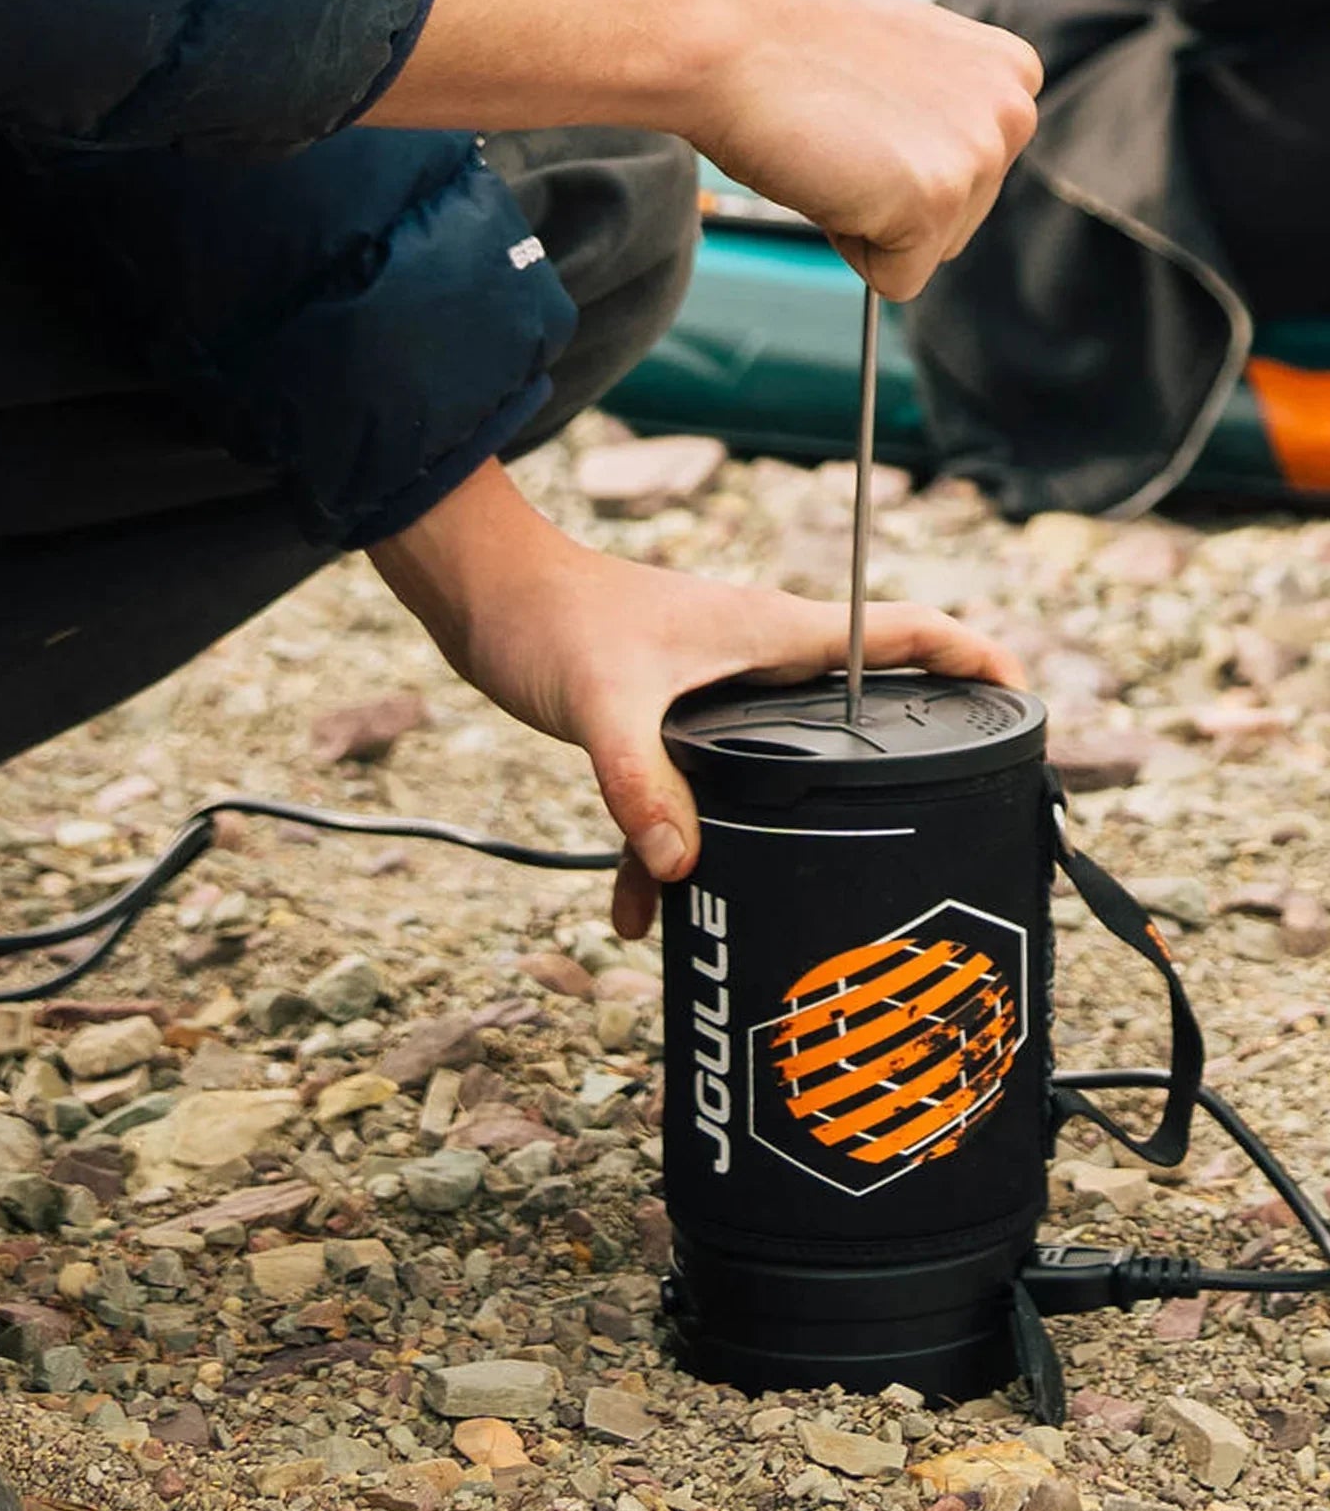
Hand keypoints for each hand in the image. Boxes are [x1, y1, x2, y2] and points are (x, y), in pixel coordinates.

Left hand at [369, 462, 1023, 936]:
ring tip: (753, 911)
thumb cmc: (552, 619)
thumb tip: (677, 868)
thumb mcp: (602, 704)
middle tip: (923, 842)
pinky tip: (639, 908)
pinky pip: (696, 794)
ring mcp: (715, 696)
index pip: (903, 635)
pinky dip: (674, 847)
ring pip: (768, 775)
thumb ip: (639, 783)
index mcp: (773, 637)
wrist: (485, 599)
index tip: (1023, 705)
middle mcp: (756, 665)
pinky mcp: (670, 724)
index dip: (972, 663)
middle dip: (888, 778)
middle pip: (853, 719)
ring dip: (760, 840)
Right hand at [684, 0, 1041, 299]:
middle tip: (840, 141)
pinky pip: (898, 280)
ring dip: (870, 225)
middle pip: (957, 227)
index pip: (970, 183)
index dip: (899, 171)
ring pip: (928, 255)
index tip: (860, 122)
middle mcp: (1013, 110)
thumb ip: (938, 120)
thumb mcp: (899, 77)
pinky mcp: (938, 199)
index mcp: (1011, 75)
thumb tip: (924, 173)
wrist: (735, 45)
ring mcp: (981, 155)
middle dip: (891, 207)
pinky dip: (852, 250)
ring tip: (835, 152)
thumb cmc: (794, 59)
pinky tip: (831, 178)